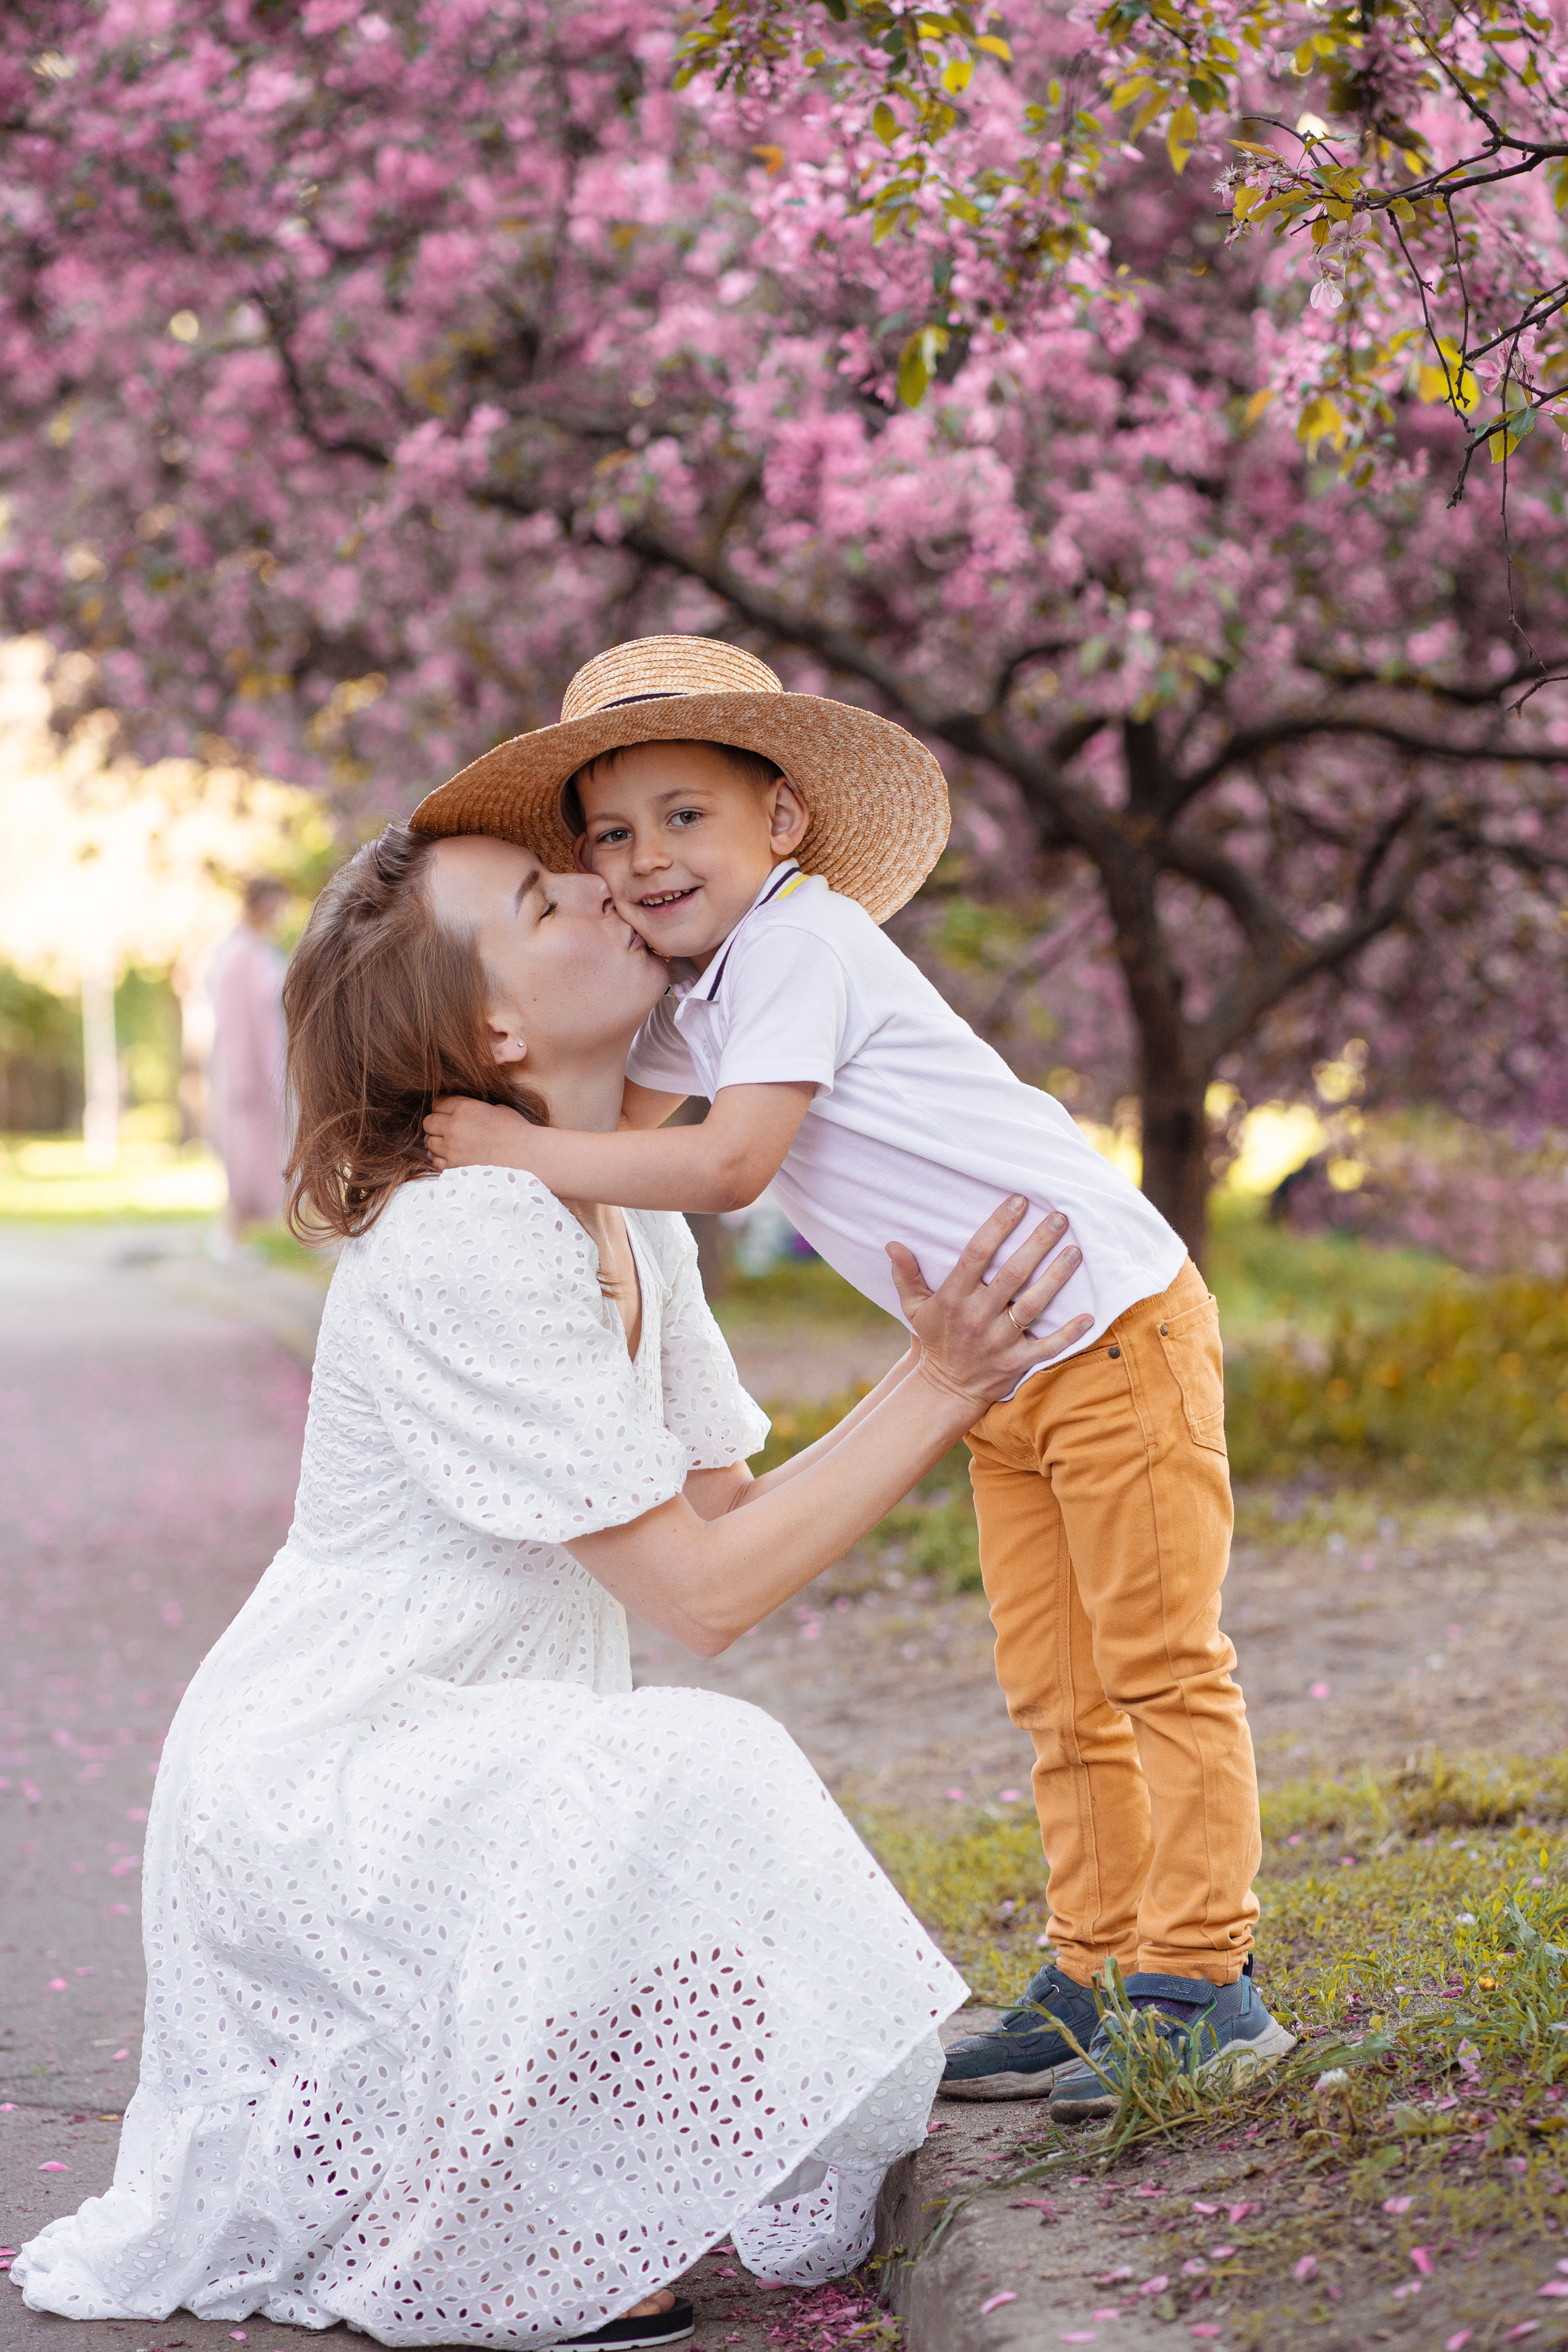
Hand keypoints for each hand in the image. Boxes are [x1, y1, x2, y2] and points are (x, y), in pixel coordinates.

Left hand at [423, 1095, 538, 1170]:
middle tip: (446, 1128)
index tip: (447, 1112)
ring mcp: (452, 1149)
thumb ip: (476, 1108)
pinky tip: (451, 1157)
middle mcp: (453, 1127)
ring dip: (437, 1142)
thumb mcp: (497, 1109)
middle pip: (428, 1122)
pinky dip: (440, 1158)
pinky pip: (435, 1161)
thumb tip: (468, 1111)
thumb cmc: (517, 1131)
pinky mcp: (454, 1167)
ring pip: (429, 1142)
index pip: (438, 1103)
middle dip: (435, 1124)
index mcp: (465, 1108)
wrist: (527, 1156)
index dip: (442, 1107)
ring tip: (449, 1144)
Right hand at [886, 1198, 1090, 1411]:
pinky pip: (1047, 1347)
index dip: (998, 1225)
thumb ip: (906, 1274)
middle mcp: (977, 1317)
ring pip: (1034, 1305)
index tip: (1018, 1201)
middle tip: (1059, 1217)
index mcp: (953, 1298)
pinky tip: (1089, 1315)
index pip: (976, 1254)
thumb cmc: (933, 1338)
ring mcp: (998, 1341)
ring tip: (1076, 1251)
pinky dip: (1069, 1333)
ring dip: (1057, 1277)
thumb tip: (892, 1243)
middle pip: (1012, 1274)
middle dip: (1037, 1243)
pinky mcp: (1016, 1362)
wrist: (944, 1388)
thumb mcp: (914, 1306)